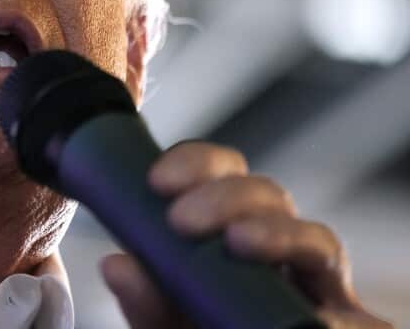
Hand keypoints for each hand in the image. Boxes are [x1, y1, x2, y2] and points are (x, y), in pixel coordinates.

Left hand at [100, 141, 390, 327]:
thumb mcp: (165, 322)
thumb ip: (145, 300)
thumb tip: (117, 264)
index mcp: (232, 232)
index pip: (220, 174)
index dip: (195, 164)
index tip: (155, 180)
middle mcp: (282, 251)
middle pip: (270, 196)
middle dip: (226, 196)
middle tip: (181, 221)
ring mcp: (322, 288)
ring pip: (319, 240)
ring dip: (279, 234)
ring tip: (242, 243)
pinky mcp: (352, 326)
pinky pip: (359, 320)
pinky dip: (341, 317)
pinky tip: (317, 319)